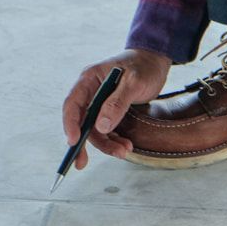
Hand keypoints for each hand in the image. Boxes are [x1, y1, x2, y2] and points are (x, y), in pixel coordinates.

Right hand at [62, 48, 170, 168]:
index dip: (70, 124)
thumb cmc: (144, 66)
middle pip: (82, 121)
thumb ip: (117, 103)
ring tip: (124, 151)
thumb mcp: (134, 82)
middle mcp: (91, 91)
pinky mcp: (110, 110)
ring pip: (95, 129)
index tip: (74, 142)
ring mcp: (100, 102)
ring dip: (106, 143)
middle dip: (86, 142)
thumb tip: (101, 126)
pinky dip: (114, 140)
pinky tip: (125, 145)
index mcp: (89, 79)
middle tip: (82, 163)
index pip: (73, 104)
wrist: (155, 62)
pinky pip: (106, 130)